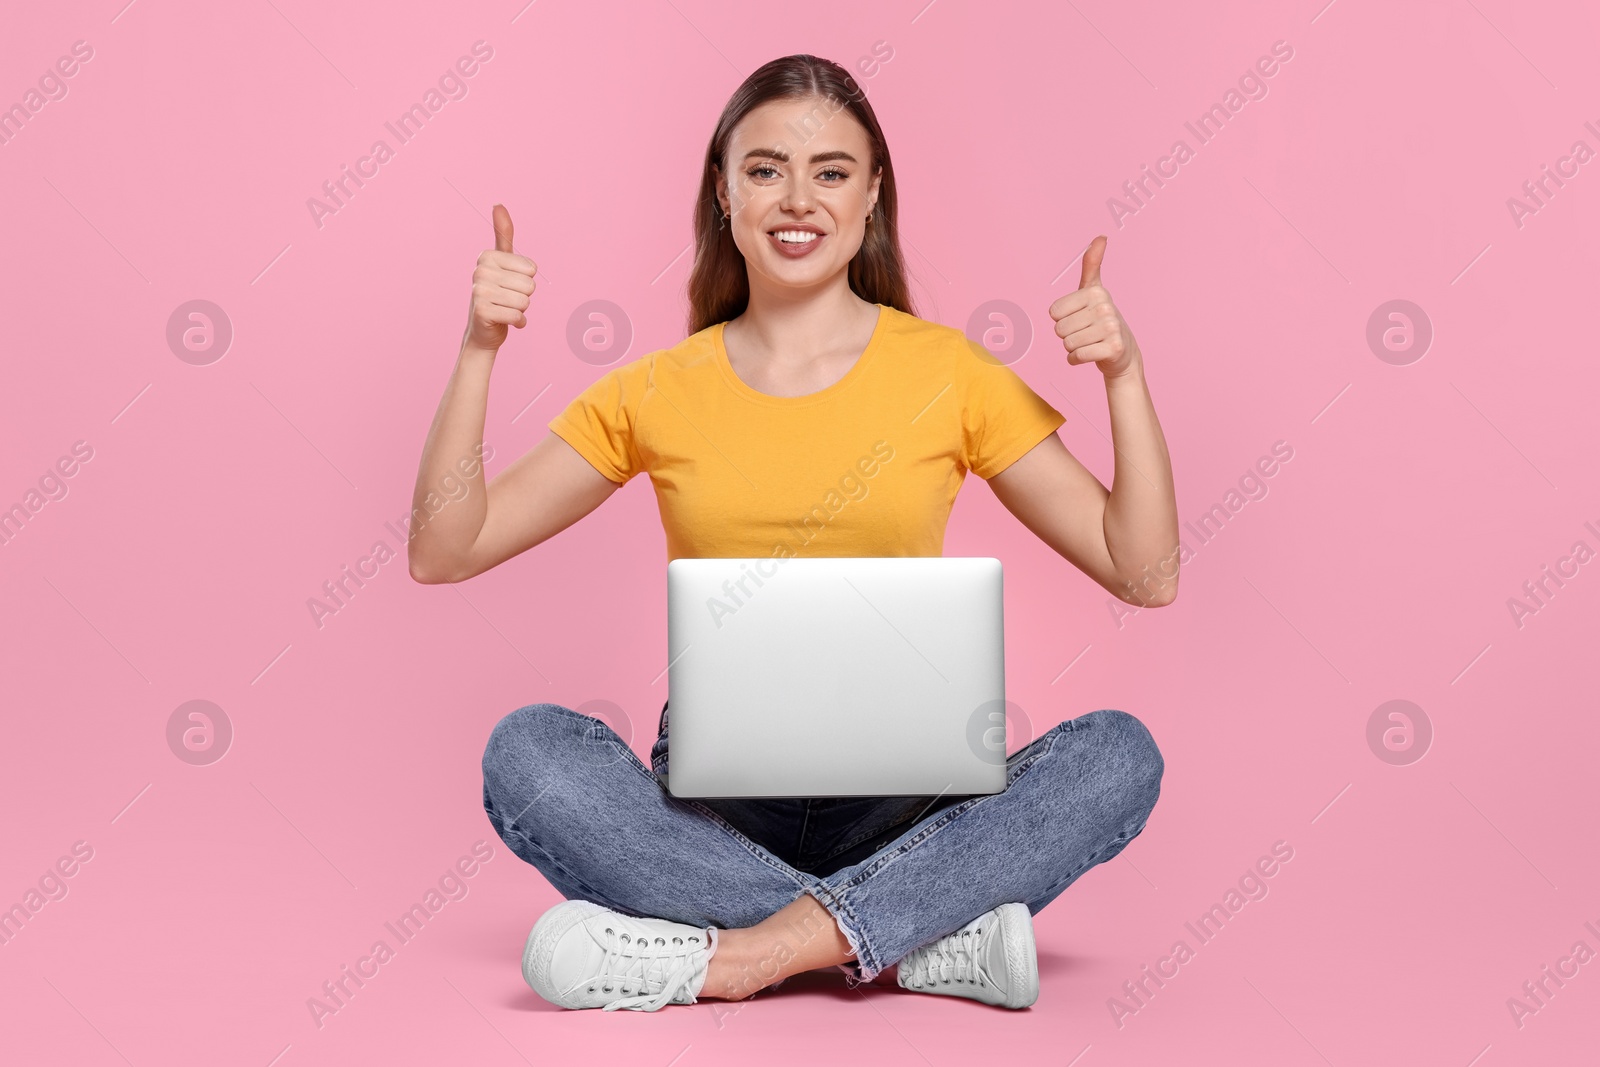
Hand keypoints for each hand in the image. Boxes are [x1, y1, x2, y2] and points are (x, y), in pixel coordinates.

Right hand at [464, 204, 537, 351]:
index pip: (531, 268)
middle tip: (508, 299)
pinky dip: (518, 323)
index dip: (527, 280)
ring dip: (521, 310)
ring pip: (525, 301)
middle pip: (530, 285)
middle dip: (525, 297)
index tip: (509, 284)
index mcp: (487, 256)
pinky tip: (505, 321)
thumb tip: (498, 203)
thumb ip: (503, 234)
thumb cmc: (498, 293)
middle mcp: (480, 271)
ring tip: (506, 309)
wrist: (483, 329)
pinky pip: (517, 316)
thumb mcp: (503, 262)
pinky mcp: (482, 312)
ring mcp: (479, 292)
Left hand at [1049, 235, 1140, 379]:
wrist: (1122, 353)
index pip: (1054, 311)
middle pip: (1059, 329)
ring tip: (1089, 342)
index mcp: (1096, 292)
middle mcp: (1106, 307)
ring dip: (1072, 348)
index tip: (1079, 317)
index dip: (1062, 319)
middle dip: (1067, 335)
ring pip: (1067, 344)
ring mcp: (1112, 328)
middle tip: (1085, 333)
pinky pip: (1077, 356)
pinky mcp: (1114, 348)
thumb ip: (1092, 264)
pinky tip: (1091, 354)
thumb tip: (1101, 236)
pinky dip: (1077, 360)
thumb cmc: (1101, 320)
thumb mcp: (1094, 290)